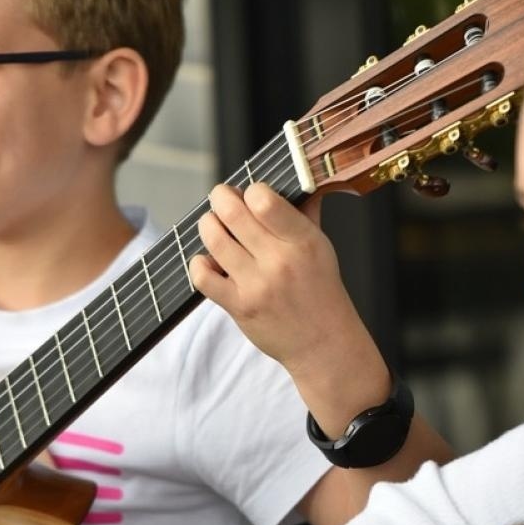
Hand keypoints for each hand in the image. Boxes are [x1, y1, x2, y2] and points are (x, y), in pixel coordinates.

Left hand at [190, 183, 364, 378]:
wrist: (324, 345)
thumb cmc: (322, 292)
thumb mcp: (322, 247)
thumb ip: (305, 213)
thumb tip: (298, 180)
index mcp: (302, 241)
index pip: (263, 199)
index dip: (251, 190)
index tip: (251, 195)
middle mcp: (279, 261)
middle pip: (231, 213)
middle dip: (220, 198)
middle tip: (222, 201)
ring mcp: (257, 285)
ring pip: (214, 239)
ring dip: (208, 226)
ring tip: (214, 226)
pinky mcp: (239, 307)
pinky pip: (203, 277)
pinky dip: (199, 264)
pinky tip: (210, 261)